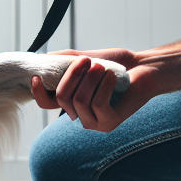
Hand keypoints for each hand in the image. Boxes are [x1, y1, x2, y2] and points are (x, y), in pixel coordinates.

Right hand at [31, 48, 157, 132]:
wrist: (144, 68)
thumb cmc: (115, 64)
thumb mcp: (84, 58)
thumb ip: (62, 60)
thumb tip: (40, 60)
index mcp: (71, 101)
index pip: (46, 103)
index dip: (38, 92)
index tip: (36, 77)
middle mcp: (80, 114)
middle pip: (62, 98)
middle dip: (73, 75)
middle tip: (88, 60)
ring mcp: (94, 122)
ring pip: (79, 101)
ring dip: (90, 79)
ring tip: (102, 67)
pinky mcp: (109, 122)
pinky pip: (98, 104)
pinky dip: (103, 86)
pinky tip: (111, 76)